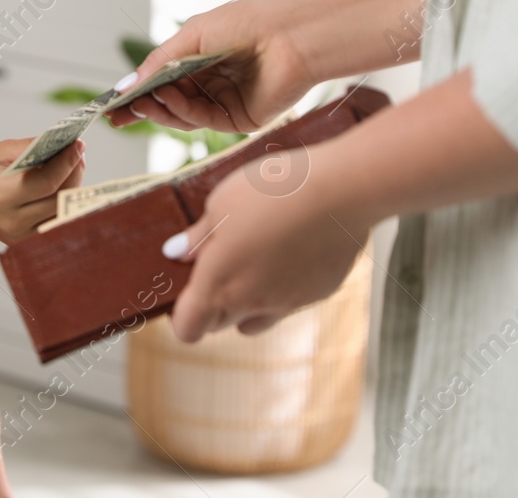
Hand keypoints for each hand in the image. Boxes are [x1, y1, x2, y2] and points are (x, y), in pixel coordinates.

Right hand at [0, 138, 84, 243]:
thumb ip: (33, 148)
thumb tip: (67, 145)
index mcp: (0, 196)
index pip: (46, 183)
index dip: (67, 163)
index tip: (79, 144)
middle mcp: (11, 222)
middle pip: (59, 200)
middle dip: (75, 173)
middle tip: (79, 152)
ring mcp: (19, 236)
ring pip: (61, 213)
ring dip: (73, 188)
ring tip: (73, 165)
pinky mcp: (24, 242)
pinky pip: (54, 221)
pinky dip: (63, 201)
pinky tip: (64, 183)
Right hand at [105, 0, 314, 132]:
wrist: (290, 35)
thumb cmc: (246, 23)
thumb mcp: (192, 36)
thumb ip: (159, 62)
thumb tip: (127, 84)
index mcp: (203, 59)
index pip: (163, 81)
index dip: (137, 92)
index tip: (111, 104)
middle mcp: (213, 82)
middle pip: (169, 102)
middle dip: (142, 108)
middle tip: (117, 114)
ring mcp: (225, 102)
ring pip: (182, 115)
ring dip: (159, 110)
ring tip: (140, 103)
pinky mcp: (239, 119)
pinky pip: (203, 120)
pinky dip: (182, 111)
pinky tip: (170, 98)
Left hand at [162, 149, 367, 341]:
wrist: (341, 190)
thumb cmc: (272, 191)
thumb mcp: (221, 202)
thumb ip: (198, 235)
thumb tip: (177, 252)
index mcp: (219, 283)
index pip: (189, 328)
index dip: (183, 315)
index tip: (186, 289)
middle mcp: (252, 303)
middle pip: (220, 324)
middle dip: (213, 303)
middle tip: (220, 262)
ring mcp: (288, 303)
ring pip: (257, 319)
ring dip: (249, 302)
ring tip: (256, 259)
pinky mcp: (319, 294)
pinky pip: (293, 301)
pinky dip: (286, 286)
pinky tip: (293, 249)